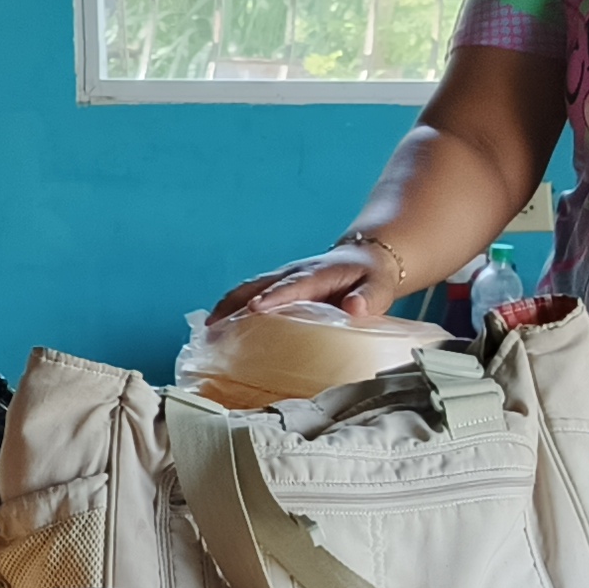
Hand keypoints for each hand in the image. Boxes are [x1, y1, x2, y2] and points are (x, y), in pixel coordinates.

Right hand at [209, 240, 408, 322]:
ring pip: (248, 288)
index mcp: (318, 274)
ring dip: (227, 306)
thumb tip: (354, 309)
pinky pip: (249, 293)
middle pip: (258, 285)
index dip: (274, 297)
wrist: (367, 257)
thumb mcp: (379, 287)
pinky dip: (232, 308)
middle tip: (214, 325)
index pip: (293, 286)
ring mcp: (283, 278)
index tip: (256, 309)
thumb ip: (368, 299)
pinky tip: (219, 327)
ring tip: (209, 330)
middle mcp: (294, 273)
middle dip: (235, 304)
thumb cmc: (372, 277)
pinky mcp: (277, 286)